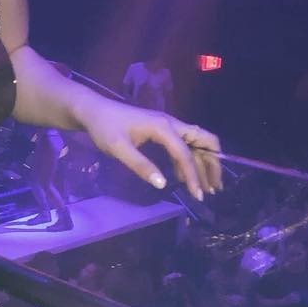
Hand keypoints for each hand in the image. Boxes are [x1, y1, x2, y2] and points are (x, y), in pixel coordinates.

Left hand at [80, 101, 220, 200]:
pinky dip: (191, 160)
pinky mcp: (163, 130)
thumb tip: (162, 184)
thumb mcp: (118, 148)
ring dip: (205, 163)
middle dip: (213, 164)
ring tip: (206, 187)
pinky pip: (185, 144)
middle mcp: (172, 124)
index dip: (194, 175)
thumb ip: (140, 165)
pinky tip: (186, 177)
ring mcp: (169, 126)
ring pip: (197, 143)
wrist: (93, 111)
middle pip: (204, 141)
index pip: (185, 153)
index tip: (198, 195)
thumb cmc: (104, 128)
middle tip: (214, 188)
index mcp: (163, 127)